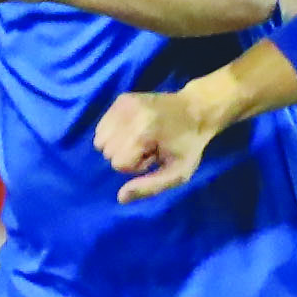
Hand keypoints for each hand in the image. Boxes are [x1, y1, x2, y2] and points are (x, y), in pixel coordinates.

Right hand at [96, 89, 218, 202]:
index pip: (119, 163)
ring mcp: (124, 104)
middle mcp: (130, 115)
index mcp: (144, 133)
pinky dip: (113, 132)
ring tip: (140, 139)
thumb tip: (121, 198)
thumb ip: (150, 187)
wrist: (196, 110)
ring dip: (117, 145)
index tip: (154, 156)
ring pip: (100, 138)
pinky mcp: (121, 99)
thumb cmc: (188, 145)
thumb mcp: (178, 173)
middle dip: (125, 155)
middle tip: (148, 147)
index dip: (136, 166)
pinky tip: (133, 130)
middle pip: (107, 151)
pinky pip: (101, 126)